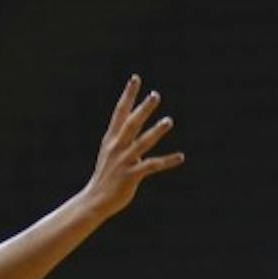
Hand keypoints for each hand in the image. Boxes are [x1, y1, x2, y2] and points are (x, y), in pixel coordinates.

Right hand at [82, 75, 184, 218]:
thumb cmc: (105, 176)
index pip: (120, 112)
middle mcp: (117, 147)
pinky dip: (167, 161)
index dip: (128, 95)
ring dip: (156, 131)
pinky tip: (181, 157)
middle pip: (131, 123)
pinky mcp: (131, 175)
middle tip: (155, 94)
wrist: (96, 199)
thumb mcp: (110, 154)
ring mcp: (124, 160)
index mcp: (111, 139)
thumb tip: (134, 134)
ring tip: (169, 120)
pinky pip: (152, 166)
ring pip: (143, 142)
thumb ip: (122, 142)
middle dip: (143, 108)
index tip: (135, 79)